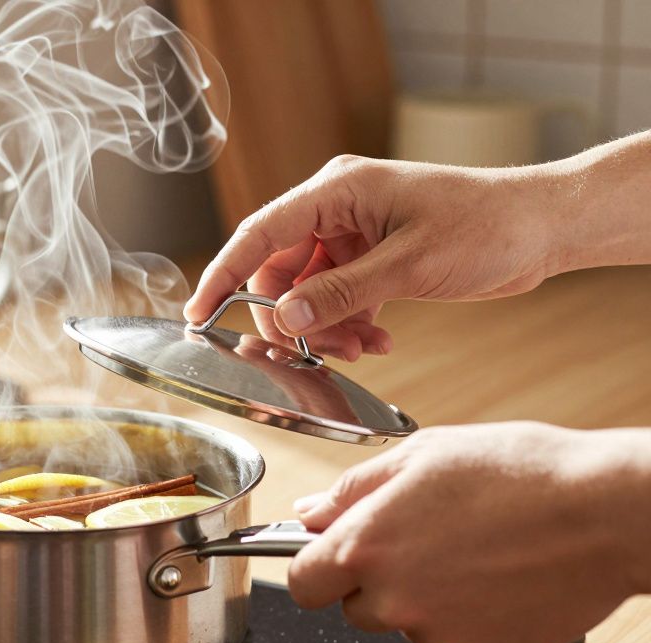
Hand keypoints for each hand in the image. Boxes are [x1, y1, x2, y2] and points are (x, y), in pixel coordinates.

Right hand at [183, 156, 560, 359]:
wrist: (542, 227)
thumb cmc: (485, 226)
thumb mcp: (408, 265)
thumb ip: (341, 294)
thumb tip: (284, 319)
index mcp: (337, 190)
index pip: (260, 233)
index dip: (224, 275)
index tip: (198, 315)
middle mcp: (338, 208)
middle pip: (281, 270)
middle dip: (293, 317)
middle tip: (311, 352)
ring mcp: (354, 234)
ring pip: (310, 291)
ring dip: (326, 327)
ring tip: (361, 349)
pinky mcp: (373, 258)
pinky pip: (339, 297)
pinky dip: (350, 325)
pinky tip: (377, 342)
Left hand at [287, 422, 650, 642]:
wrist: (603, 512)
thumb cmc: (518, 473)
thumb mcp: (419, 455)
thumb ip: (351, 490)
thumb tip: (311, 512)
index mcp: (367, 548)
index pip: (301, 582)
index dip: (314, 564)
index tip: (331, 552)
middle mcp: (396, 600)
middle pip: (355, 607)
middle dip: (375, 578)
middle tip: (421, 536)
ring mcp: (441, 633)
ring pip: (407, 622)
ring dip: (423, 595)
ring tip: (471, 547)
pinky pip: (455, 636)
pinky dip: (467, 612)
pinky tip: (497, 573)